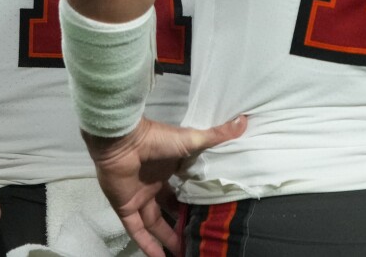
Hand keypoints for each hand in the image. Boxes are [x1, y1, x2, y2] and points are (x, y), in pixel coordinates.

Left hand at [84, 115, 247, 256]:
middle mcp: (152, 185)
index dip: (193, 201)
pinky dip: (147, 245)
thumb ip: (216, 135)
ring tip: (183, 253)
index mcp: (167, 169)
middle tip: (197, 237)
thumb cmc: (156, 139)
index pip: (182, 189)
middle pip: (168, 209)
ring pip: (154, 224)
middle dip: (181, 223)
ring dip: (167, 239)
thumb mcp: (191, 139)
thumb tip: (243, 121)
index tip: (208, 212)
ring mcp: (138, 197)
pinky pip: (136, 231)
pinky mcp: (125, 208)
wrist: (122, 141)